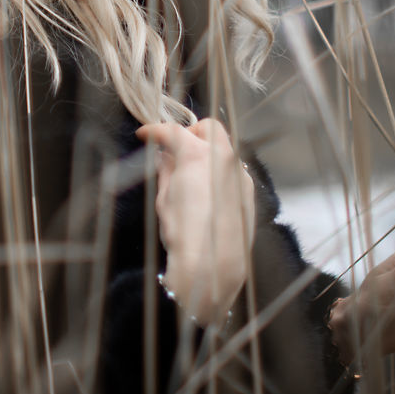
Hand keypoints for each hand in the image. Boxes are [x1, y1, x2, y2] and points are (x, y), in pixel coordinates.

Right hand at [135, 117, 254, 327]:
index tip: (145, 134)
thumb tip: (166, 157)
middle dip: (191, 132)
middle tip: (176, 149)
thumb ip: (166, 171)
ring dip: (208, 150)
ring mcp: (240, 173)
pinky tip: (209, 190)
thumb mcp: (164, 200)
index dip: (155, 131)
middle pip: (209, 127)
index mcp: (198, 154)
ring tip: (192, 171)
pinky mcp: (249, 191)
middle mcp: (223, 157)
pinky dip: (219, 170)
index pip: (173, 131)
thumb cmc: (184, 234)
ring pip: (225, 147)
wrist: (214, 266)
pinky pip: (233, 169)